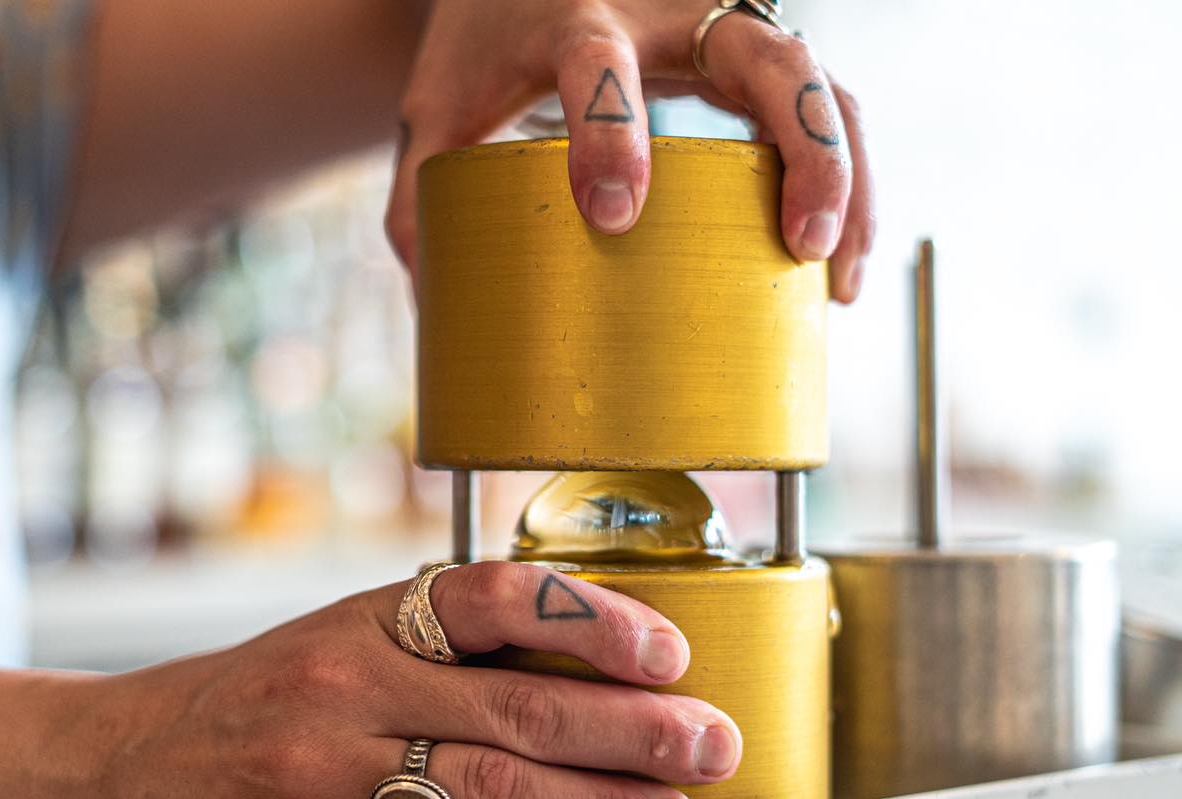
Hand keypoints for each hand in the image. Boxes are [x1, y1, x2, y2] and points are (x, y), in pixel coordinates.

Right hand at [71, 562, 740, 798]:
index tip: (667, 653)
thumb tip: (572, 650)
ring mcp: (310, 773)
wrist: (107, 761)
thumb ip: (442, 644)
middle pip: (512, 702)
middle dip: (627, 726)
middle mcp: (347, 686)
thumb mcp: (338, 637)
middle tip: (709, 744)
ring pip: (465, 782)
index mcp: (369, 625)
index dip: (591, 620)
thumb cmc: (248, 699)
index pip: (496, 599)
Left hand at [385, 0, 873, 302]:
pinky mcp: (753, 60)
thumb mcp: (438, 107)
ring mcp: (725, 29)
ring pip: (824, 84)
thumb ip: (422, 192)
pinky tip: (835, 259)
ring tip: (836, 278)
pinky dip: (847, 179)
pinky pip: (829, 106)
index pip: (598, 61)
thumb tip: (434, 299)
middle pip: (769, 59)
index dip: (610, 133)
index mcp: (573, 11)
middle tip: (799, 246)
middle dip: (803, 151)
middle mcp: (669, 10)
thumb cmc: (485, 44)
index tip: (613, 214)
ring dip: (847, 178)